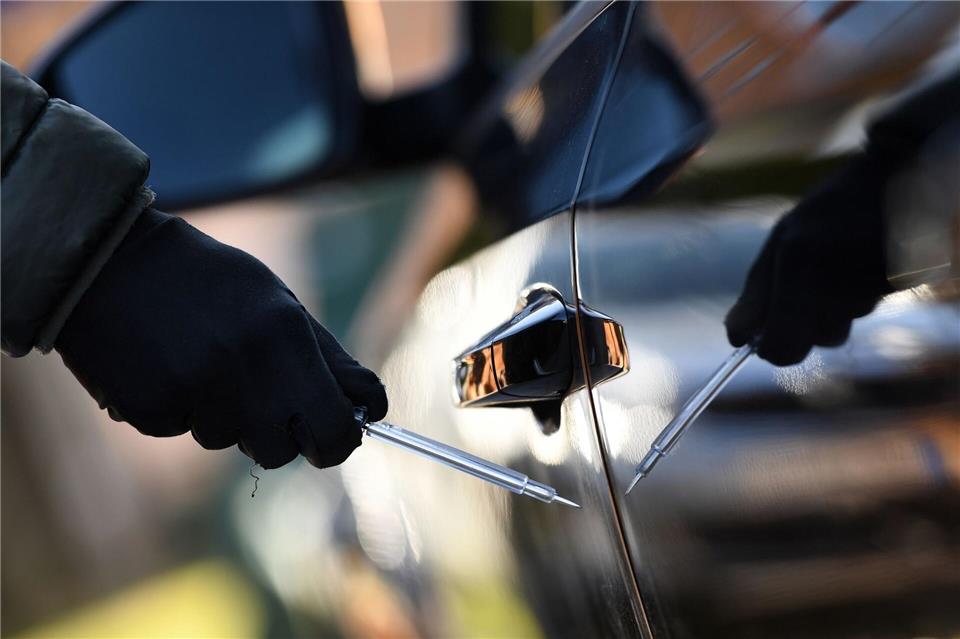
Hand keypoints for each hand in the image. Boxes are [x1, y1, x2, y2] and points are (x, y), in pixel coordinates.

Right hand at [56, 208, 386, 468]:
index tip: (338, 434)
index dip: (342, 439)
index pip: (336, 428)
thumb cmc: (207, 280)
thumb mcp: (278, 301)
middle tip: (265, 404)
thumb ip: (328, 358)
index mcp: (285, 334)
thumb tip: (373, 407)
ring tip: (200, 360)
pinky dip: (178, 408)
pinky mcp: (148, 409)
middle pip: (283, 452)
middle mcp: (243, 367)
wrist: (106, 259)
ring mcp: (192, 391)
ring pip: (229, 441)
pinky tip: (164, 365)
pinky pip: (181, 430)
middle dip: (281, 437)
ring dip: (224, 415)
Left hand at [725, 155, 893, 365]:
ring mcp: (872, 282)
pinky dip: (858, 296)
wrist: (893, 176)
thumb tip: (736, 340)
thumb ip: (757, 293)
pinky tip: (861, 264)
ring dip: (833, 310)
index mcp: (799, 260)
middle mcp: (837, 275)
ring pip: (841, 327)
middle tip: (802, 296)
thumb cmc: (828, 210)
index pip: (782, 343)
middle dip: (805, 329)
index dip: (771, 350)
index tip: (764, 342)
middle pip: (816, 342)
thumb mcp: (782, 241)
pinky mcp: (900, 285)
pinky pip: (866, 310)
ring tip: (837, 268)